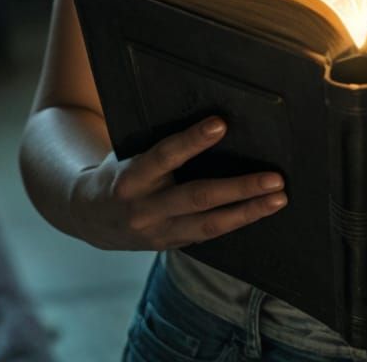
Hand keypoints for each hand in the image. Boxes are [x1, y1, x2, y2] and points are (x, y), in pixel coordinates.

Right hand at [68, 116, 287, 250]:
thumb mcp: (130, 152)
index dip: (192, 140)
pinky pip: (208, 234)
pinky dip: (235, 222)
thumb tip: (215, 123)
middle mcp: (144, 208)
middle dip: (240, 188)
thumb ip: (163, 146)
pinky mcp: (169, 245)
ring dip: (248, 212)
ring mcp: (158, 232)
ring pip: (210, 224)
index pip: (165, 155)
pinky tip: (260, 211)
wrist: (88, 216)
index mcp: (131, 177)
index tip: (221, 124)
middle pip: (198, 197)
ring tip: (278, 198)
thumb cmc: (120, 171)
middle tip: (274, 178)